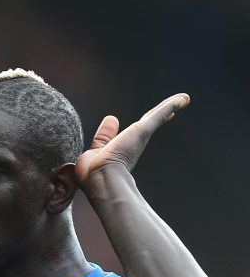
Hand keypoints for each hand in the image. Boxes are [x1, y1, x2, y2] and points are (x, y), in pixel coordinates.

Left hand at [75, 93, 189, 184]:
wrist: (100, 178)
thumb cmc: (92, 173)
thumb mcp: (95, 151)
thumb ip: (103, 137)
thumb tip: (111, 119)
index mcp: (123, 150)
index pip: (135, 133)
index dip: (144, 126)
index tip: (152, 121)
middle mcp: (135, 143)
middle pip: (151, 122)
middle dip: (164, 113)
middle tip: (177, 105)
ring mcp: (140, 136)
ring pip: (157, 116)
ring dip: (170, 106)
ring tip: (184, 98)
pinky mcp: (143, 130)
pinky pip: (158, 114)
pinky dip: (170, 106)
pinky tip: (182, 99)